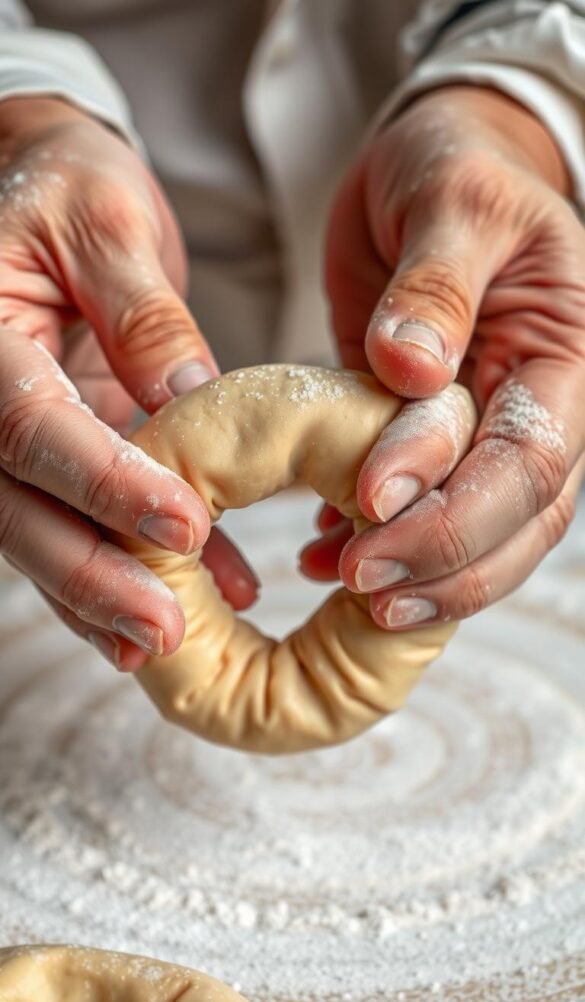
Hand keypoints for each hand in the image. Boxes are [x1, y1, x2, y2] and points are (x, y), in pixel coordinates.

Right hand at [0, 98, 255, 670]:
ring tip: (167, 643)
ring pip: (39, 530)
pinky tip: (194, 591)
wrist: (34, 180)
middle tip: (162, 633)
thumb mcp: (106, 220)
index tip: (182, 526)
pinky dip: (127, 560)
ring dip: (102, 593)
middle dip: (90, 576)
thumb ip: (142, 313)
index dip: (105, 484)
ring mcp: (7, 433)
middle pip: (18, 507)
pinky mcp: (49, 447)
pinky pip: (77, 514)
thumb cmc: (61, 183)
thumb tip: (186, 397)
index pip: (31, 426)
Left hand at [303, 86, 584, 627]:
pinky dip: (384, 545)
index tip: (373, 505)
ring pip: (485, 535)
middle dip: (443, 561)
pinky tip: (327, 559)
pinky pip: (428, 511)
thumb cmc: (458, 171)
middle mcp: (542, 407)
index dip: (460, 498)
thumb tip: (411, 370)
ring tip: (351, 596)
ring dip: (421, 576)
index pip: (530, 455)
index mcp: (566, 354)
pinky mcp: (440, 439)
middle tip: (362, 584)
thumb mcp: (452, 204)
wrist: (438, 170)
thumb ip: (437, 288)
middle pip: (520, 519)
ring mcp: (492, 430)